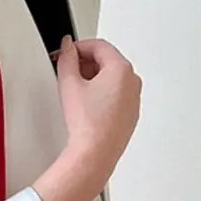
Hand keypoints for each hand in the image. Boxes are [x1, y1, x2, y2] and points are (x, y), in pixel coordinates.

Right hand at [56, 36, 141, 179]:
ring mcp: (134, 100)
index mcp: (122, 69)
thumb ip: (66, 58)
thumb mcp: (69, 83)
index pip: (100, 46)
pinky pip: (116, 96)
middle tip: (68, 71)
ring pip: (112, 79)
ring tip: (75, 91)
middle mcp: (133, 82)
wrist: (95, 153)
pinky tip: (86, 107)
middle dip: (86, 63)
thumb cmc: (88, 124)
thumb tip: (67, 48)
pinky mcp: (130, 115)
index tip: (67, 51)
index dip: (79, 46)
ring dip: (94, 79)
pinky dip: (102, 95)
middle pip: (108, 61)